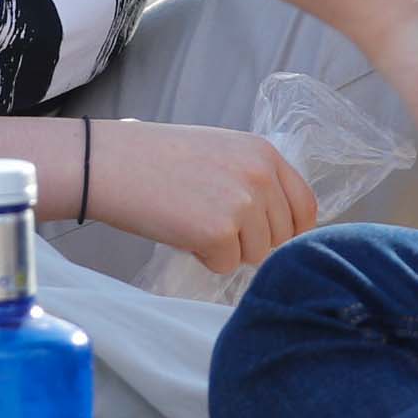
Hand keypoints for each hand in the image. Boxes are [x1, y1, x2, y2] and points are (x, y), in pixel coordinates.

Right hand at [86, 119, 319, 275]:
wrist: (112, 163)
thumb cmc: (157, 158)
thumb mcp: (220, 153)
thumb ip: (254, 181)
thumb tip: (278, 227)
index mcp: (265, 153)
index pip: (305, 206)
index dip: (290, 231)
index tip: (270, 240)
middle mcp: (262, 176)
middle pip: (282, 237)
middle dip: (251, 241)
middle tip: (210, 223)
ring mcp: (244, 204)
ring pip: (255, 255)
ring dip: (226, 250)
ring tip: (192, 221)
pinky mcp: (220, 233)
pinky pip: (226, 265)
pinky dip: (203, 257)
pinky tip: (180, 230)